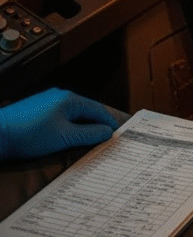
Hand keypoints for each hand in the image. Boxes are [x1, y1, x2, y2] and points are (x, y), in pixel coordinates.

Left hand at [0, 88, 120, 160]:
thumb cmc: (30, 135)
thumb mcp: (64, 137)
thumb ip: (89, 134)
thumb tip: (107, 132)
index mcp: (70, 99)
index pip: (98, 109)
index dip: (110, 122)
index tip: (118, 133)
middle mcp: (60, 96)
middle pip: (86, 111)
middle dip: (97, 124)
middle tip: (106, 138)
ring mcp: (47, 102)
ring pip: (73, 114)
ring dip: (82, 126)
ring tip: (88, 140)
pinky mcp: (37, 110)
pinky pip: (61, 116)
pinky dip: (69, 126)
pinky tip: (67, 137)